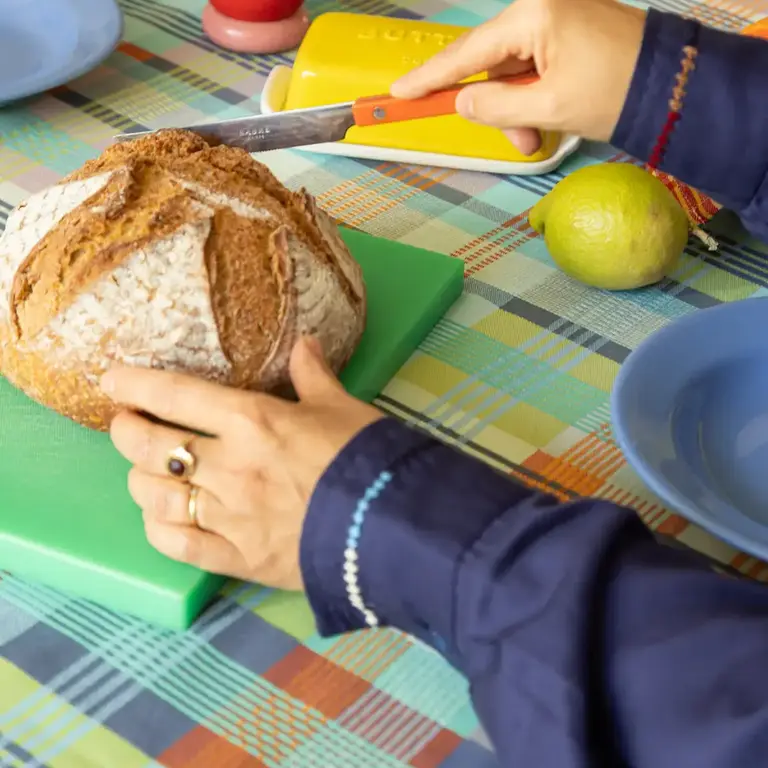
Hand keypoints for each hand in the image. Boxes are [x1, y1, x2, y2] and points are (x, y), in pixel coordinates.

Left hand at [100, 337, 382, 590]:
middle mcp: (230, 467)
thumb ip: (313, 375)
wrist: (395, 526)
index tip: (112, 380)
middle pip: (150, 447)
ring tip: (140, 468)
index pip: (176, 396)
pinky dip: (158, 528)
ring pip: (154, 495)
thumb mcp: (343, 407)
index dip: (134, 384)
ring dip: (137, 478)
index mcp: (253, 421)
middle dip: (125, 430)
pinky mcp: (239, 558)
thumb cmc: (368, 458)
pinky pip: (178, 545)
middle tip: (126, 423)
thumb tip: (305, 344)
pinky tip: (160, 516)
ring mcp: (230, 517)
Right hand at [391, 0, 645, 154]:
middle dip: (498, 109)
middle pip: (492, 64)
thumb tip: (463, 102)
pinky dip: (535, 99)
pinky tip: (550, 120)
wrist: (678, 87)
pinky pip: (535, 68)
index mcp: (534, 13)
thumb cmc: (618, 91)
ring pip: (513, 72)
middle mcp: (542, 7)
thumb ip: (495, 107)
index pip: (467, 51)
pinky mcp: (571, 32)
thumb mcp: (548, 108)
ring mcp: (558, 18)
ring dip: (518, 111)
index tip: (400, 93)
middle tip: (518, 142)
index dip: (431, 77)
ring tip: (540, 138)